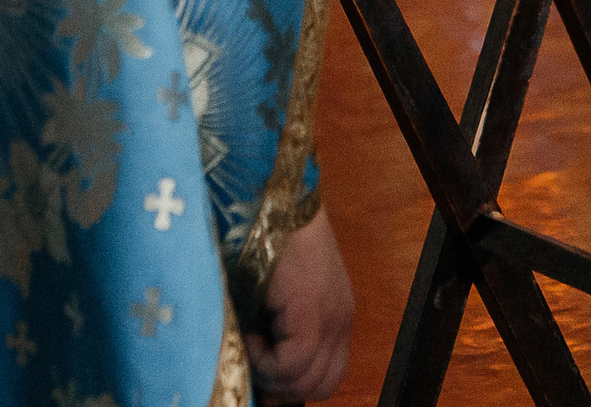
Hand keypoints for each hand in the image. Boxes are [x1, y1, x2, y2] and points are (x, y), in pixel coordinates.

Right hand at [246, 208, 352, 402]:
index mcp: (337, 318)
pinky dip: (265, 360)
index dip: (294, 387)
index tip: (264, 382)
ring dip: (270, 374)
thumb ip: (278, 333)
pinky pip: (291, 364)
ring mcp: (332, 319)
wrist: (275, 202)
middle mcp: (341, 323)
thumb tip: (259, 373)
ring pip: (305, 381)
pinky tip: (249, 331)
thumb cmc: (267, 242)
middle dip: (283, 387)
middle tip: (254, 370)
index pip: (327, 377)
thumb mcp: (278, 298)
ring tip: (249, 342)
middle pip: (320, 385)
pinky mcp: (314, 314)